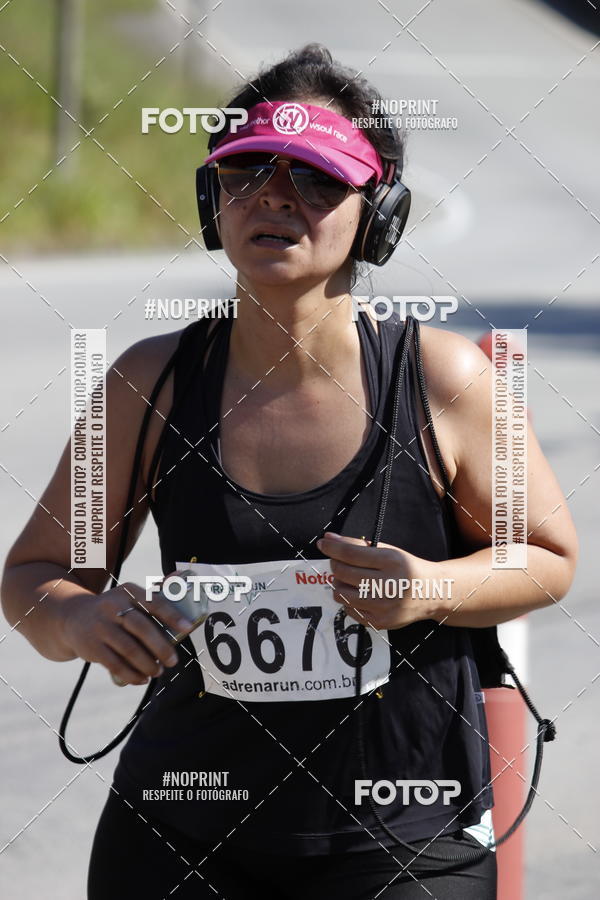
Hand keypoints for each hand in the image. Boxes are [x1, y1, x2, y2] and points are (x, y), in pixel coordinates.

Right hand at [61, 571, 195, 685]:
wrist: (73, 618)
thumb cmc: (113, 609)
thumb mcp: (128, 595)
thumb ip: (153, 593)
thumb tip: (182, 576)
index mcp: (127, 592)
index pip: (153, 602)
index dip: (171, 615)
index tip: (188, 628)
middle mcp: (112, 606)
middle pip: (141, 628)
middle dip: (161, 647)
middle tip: (173, 661)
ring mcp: (100, 627)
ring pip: (129, 649)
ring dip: (148, 664)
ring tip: (158, 671)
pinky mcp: (91, 647)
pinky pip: (115, 664)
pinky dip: (132, 675)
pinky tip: (142, 679)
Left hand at [316, 532, 444, 630]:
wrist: (430, 593)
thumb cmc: (405, 568)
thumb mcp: (387, 551)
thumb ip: (357, 544)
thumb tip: (328, 539)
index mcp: (390, 561)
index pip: (350, 553)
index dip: (332, 547)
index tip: (323, 543)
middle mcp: (387, 584)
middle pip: (342, 573)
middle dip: (336, 565)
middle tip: (340, 563)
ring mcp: (383, 606)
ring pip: (341, 593)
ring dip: (340, 584)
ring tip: (351, 580)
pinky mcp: (379, 622)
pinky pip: (348, 610)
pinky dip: (349, 600)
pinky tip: (360, 594)